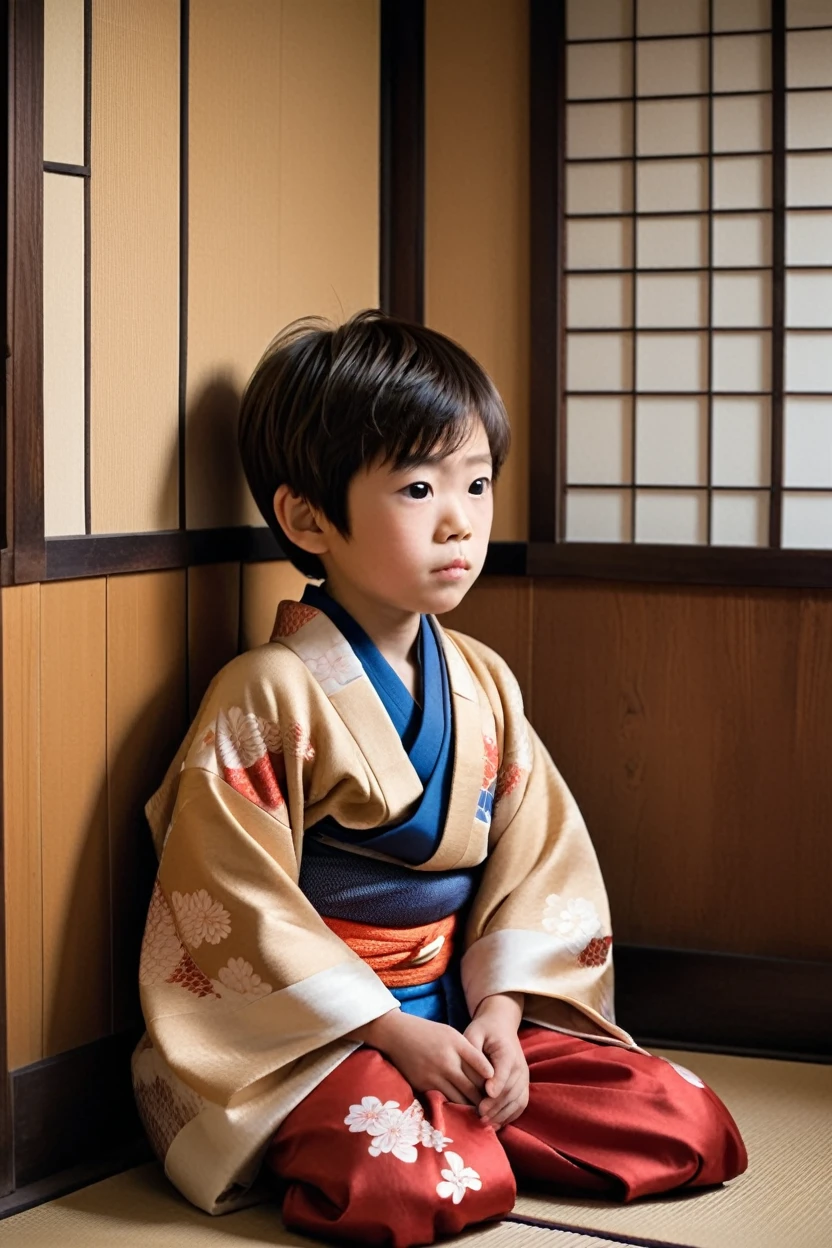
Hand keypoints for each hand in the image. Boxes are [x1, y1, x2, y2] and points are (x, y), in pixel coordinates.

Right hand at [350, 1009, 493, 1105]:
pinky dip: (454, 1108)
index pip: (482, 1066)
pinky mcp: (423, 1086)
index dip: (493, 1081)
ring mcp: (434, 1075)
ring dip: (471, 1108)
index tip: (500, 1090)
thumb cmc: (427, 1033)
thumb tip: (488, 1073)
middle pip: (473, 1087)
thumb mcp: (451, 1034)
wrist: (396, 1034)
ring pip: (459, 1099)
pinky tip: (461, 1112)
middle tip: (495, 1109)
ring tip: (481, 1114)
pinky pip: (443, 1101)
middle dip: (485, 1100)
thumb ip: (469, 1052)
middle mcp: (446, 1061)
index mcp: (456, 1044)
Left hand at [464, 993, 528, 1127]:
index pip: (505, 1070)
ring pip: (516, 1101)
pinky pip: (520, 1105)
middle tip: (479, 1115)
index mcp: (507, 1052)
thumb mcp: (474, 1032)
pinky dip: (509, 1116)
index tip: (486, 1095)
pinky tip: (495, 1124)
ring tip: (485, 1123)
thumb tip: (476, 1074)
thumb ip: (472, 1050)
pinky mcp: (523, 1086)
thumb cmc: (483, 1031)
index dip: (497, 1083)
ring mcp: (523, 1078)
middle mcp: (520, 1067)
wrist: (501, 1026)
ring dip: (502, 1114)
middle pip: (510, 1090)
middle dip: (496, 1105)